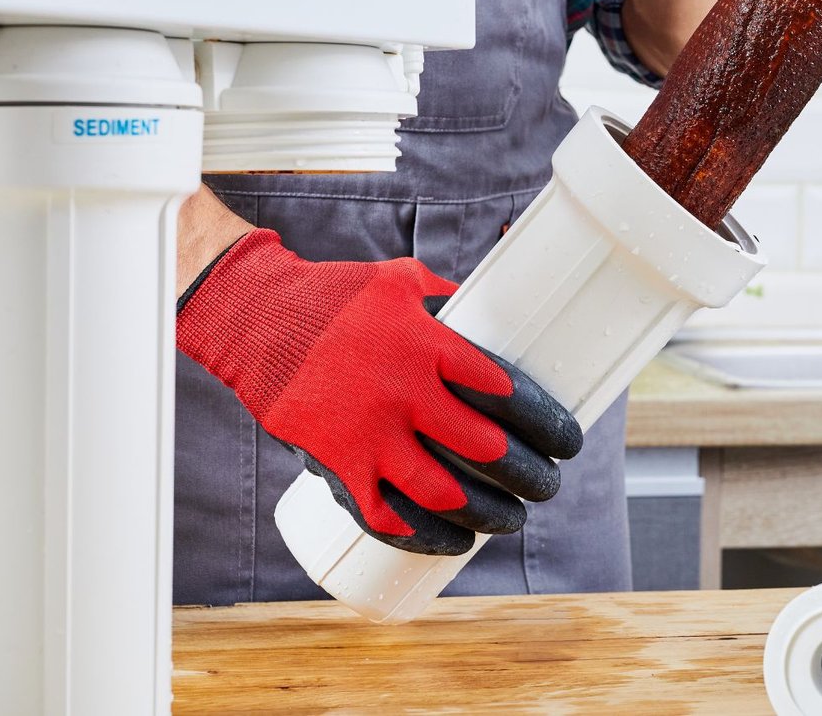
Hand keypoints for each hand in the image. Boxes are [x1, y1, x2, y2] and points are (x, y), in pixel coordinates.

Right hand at [177, 229, 581, 555]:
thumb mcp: (399, 281)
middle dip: (528, 473)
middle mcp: (404, 394)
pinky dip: (425, 535)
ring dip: (488, 513)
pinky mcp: (339, 464)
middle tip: (548, 484)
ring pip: (444, 493)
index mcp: (428, 346)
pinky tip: (452, 541)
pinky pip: (388, 515)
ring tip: (512, 519)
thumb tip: (488, 305)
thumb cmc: (332, 297)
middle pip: (486, 448)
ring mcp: (370, 434)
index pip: (505, 391)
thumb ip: (446, 300)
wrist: (255, 319)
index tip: (566, 440)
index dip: (544, 421)